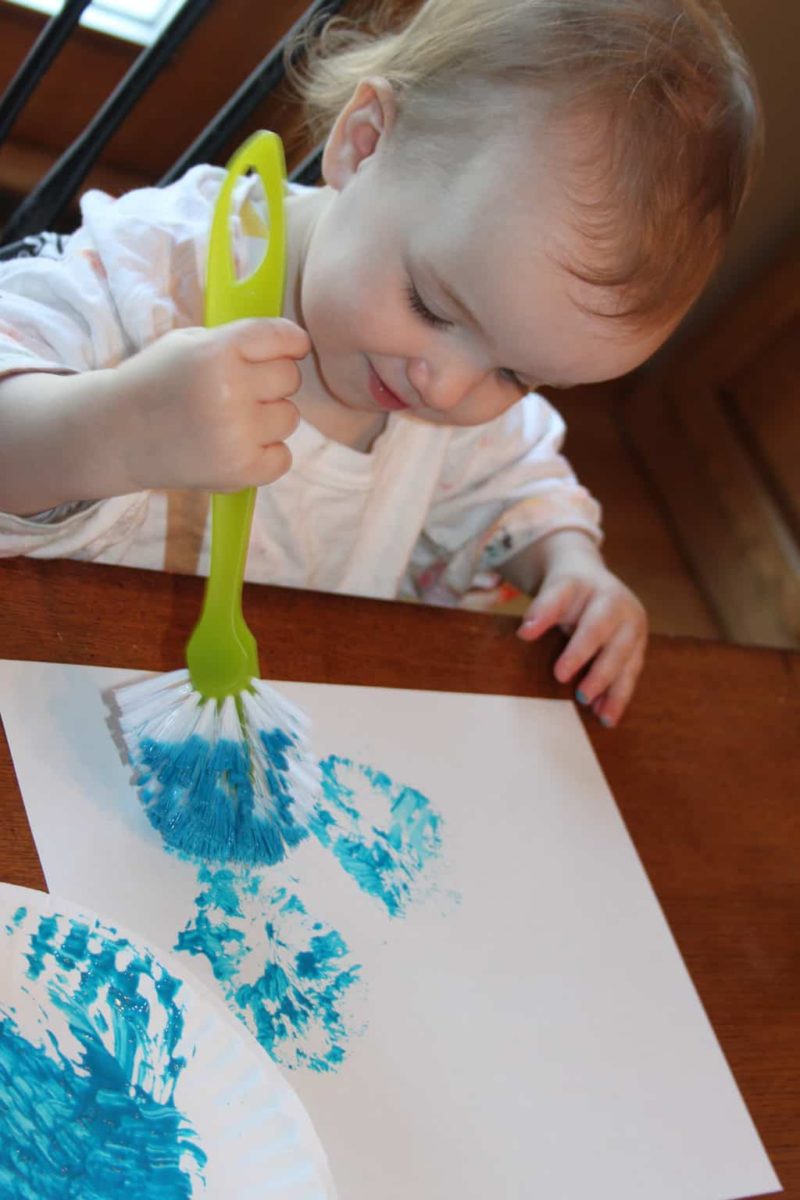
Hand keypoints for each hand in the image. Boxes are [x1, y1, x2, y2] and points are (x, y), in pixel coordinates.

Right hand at [112, 317, 309, 492]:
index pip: (281, 337)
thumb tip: (293, 344)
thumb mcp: (188, 343)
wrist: (117, 434)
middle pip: (290, 378)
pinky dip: (267, 455)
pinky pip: (284, 458)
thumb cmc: (157, 382)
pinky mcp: (240, 471)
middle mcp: (229, 391)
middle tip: (242, 390)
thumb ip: (238, 341)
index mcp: (217, 351)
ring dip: (270, 418)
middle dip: (273, 382)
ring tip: (232, 420)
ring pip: (290, 418)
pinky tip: (237, 446)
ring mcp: (236, 434)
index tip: (294, 347)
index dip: (292, 342)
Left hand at [515, 532, 647, 726]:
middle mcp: (626, 611)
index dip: (574, 645)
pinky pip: (631, 674)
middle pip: (614, 645)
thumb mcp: (556, 589)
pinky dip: (619, 696)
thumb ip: (542, 608)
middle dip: (599, 672)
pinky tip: (606, 715)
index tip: (550, 664)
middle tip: (580, 695)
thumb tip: (525, 633)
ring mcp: (636, 631)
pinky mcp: (638, 648)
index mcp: (606, 595)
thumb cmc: (571, 589)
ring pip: (628, 663)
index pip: (590, 622)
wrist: (592, 579)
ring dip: (615, 691)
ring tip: (602, 716)